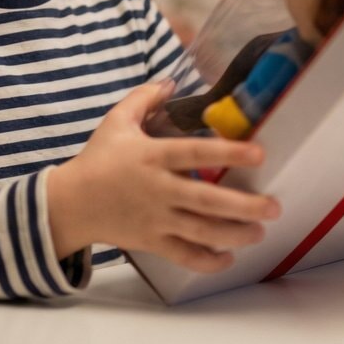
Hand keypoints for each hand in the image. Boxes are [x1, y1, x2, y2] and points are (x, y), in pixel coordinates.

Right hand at [47, 82, 280, 272]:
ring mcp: (156, 219)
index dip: (228, 153)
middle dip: (244, 205)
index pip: (195, 154)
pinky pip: (183, 255)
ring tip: (260, 232)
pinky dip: (207, 261)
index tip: (259, 154)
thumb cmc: (98, 159)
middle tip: (273, 207)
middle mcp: (158, 189)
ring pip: (201, 232)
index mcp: (152, 156)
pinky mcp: (151, 242)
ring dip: (234, 234)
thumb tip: (172, 82)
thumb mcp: (116, 121)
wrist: (70, 203)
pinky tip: (228, 258)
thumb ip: (144, 98)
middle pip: (206, 200)